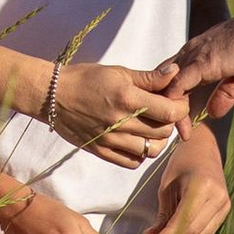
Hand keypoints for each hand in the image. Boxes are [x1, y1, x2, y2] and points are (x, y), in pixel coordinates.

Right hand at [41, 56, 189, 166]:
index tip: (177, 101)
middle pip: (163, 132)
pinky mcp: (101, 151)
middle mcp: (120, 121)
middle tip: (164, 112)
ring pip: (151, 150)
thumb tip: (175, 73)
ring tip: (151, 127)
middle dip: (170, 122)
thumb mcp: (118, 71)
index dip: (180, 107)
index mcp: (127, 97)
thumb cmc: (85, 78)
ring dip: (157, 140)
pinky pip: (132, 162)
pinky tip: (136, 140)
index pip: (170, 112)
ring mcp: (110, 140)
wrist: (52, 95)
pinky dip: (140, 154)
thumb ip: (149, 77)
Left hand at [143, 125, 230, 233]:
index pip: (184, 220)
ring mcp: (225, 204)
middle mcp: (217, 197)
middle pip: (194, 231)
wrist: (204, 149)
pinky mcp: (226, 209)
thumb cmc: (181, 163)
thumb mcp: (166, 186)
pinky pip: (208, 231)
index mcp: (201, 186)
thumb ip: (162, 215)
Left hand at [164, 0, 233, 125]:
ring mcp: (193, 57)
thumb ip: (225, 93)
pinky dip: (175, 105)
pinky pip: (178, 86)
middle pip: (162, 84)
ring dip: (169, 112)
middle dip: (165, 110)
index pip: (171, 80)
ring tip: (177, 134)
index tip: (182, 125)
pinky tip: (179, 122)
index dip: (172, 102)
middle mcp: (189, 54)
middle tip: (175, 134)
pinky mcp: (202, 63)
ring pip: (167, 88)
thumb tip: (213, 113)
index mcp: (197, 55)